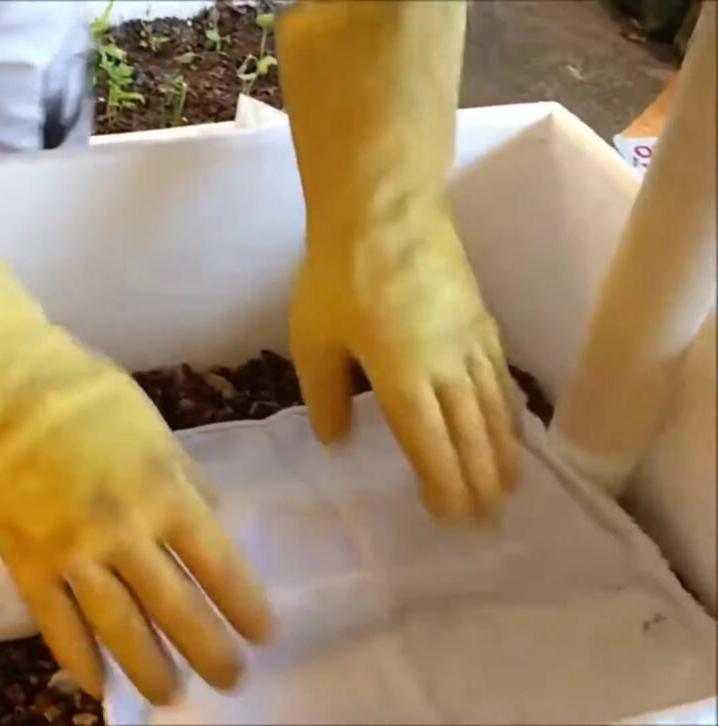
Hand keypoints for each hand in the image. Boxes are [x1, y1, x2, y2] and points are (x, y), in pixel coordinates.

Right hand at [0, 327, 272, 703]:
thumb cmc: (79, 389)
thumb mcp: (151, 423)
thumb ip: (184, 475)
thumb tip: (213, 516)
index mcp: (163, 490)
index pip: (218, 565)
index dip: (245, 607)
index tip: (263, 636)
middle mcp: (124, 531)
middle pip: (176, 608)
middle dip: (209, 652)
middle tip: (230, 680)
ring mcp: (72, 551)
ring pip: (119, 627)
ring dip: (149, 668)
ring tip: (171, 695)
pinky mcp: (25, 561)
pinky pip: (55, 622)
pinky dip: (77, 658)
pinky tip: (96, 685)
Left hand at [275, 1, 518, 519]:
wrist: (385, 209)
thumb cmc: (338, 276)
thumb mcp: (313, 341)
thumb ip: (327, 397)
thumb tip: (339, 443)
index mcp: (403, 380)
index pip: (430, 448)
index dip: (443, 487)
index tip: (450, 519)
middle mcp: (447, 369)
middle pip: (471, 437)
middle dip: (479, 483)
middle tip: (486, 522)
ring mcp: (471, 343)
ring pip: (494, 411)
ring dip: (502, 455)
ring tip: (509, 488)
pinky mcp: (482, 319)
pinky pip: (502, 379)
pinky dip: (509, 411)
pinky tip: (511, 425)